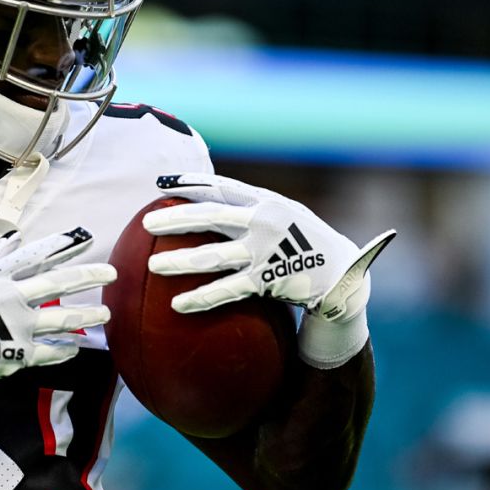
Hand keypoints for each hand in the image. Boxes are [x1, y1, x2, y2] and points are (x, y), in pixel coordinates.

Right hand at [0, 228, 114, 406]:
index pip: (37, 255)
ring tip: (105, 314)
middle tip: (111, 273)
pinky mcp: (19, 354)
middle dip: (88, 275)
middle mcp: (12, 298)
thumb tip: (16, 240)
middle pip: (58, 283)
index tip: (84, 237)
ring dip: (87, 315)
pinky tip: (76, 346)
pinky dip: (65, 349)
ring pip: (62, 319)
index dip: (62, 245)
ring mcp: (18, 327)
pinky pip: (50, 351)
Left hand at [143, 174, 393, 320]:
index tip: (162, 185)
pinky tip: (178, 304)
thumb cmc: (307, 244)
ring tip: (151, 266)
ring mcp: (266, 251)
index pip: (222, 188)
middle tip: (146, 223)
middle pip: (212, 216)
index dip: (191, 184)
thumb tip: (213, 207)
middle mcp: (265, 221)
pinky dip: (201, 297)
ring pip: (214, 255)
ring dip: (180, 261)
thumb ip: (255, 211)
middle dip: (176, 218)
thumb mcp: (286, 216)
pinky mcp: (268, 280)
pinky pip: (227, 290)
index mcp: (267, 202)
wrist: (343, 275)